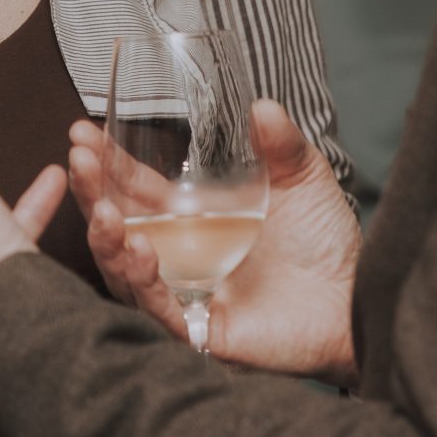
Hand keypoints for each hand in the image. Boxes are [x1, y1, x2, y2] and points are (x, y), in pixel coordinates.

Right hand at [70, 98, 361, 382]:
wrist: (359, 302)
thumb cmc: (328, 246)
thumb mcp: (303, 183)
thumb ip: (282, 146)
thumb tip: (263, 105)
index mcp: (192, 221)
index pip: (134, 190)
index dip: (105, 163)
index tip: (81, 133)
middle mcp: (178, 258)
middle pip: (117, 227)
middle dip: (91, 193)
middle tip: (77, 160)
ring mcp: (185, 294)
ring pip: (125, 272)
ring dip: (107, 241)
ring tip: (101, 210)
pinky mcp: (199, 331)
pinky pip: (159, 309)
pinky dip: (144, 281)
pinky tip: (142, 249)